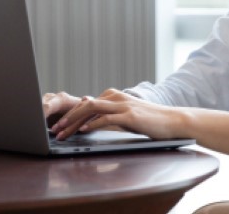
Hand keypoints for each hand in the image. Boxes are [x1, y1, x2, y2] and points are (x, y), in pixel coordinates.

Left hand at [48, 88, 188, 140]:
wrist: (173, 121)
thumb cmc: (149, 121)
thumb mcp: (125, 117)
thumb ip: (108, 116)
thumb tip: (88, 123)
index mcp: (113, 96)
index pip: (85, 103)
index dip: (69, 114)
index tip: (58, 126)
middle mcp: (115, 97)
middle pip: (84, 105)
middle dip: (66, 118)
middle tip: (54, 131)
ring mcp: (123, 105)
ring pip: (91, 109)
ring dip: (74, 121)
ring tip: (63, 132)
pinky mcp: (130, 115)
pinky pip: (107, 118)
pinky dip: (93, 124)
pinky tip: (84, 131)